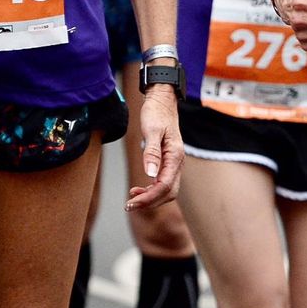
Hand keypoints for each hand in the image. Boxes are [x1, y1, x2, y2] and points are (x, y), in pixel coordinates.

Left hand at [125, 83, 182, 210]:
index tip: (132, 203)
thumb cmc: (157, 113)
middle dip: (150, 202)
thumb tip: (149, 175)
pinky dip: (151, 190)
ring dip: (151, 198)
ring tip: (131, 200)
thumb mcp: (151, 131)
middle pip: (168, 192)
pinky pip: (163, 182)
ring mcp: (174, 163)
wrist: (162, 101)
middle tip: (129, 206)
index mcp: (175, 156)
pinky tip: (138, 190)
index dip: (149, 198)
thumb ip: (151, 153)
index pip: (165, 186)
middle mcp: (177, 162)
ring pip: (167, 190)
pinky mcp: (168, 162)